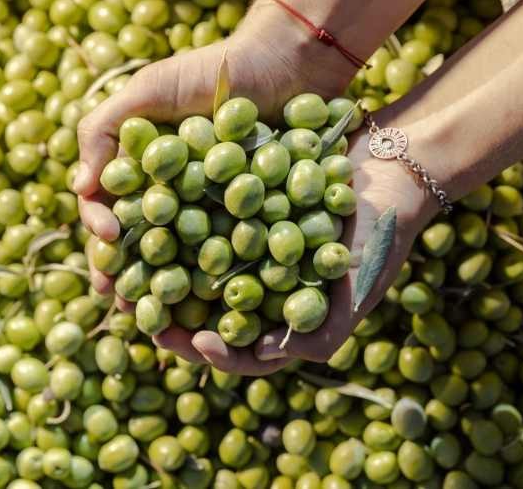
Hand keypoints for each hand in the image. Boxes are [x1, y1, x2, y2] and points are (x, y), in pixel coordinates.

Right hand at [75, 16, 356, 304]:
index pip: (112, 211)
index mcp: (145, 174)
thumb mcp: (149, 90)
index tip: (105, 241)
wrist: (285, 64)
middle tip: (122, 304)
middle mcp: (176, 199)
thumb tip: (79, 189)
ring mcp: (215, 214)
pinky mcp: (257, 223)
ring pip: (185, 261)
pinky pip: (235, 257)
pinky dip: (222, 283)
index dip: (102, 232)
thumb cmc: (212, 71)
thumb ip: (104, 130)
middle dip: (131, 276)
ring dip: (170, 292)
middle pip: (145, 246)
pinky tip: (212, 305)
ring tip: (159, 319)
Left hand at [155, 132, 438, 373]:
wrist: (391, 168)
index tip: (194, 341)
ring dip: (162, 274)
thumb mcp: (358, 289)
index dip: (216, 354)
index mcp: (286, 320)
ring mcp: (247, 252)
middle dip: (172, 318)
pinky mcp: (239, 213)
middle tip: (139, 313)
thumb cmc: (380, 234)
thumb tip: (267, 354)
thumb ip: (322, 332)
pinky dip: (177, 226)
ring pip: (196, 272)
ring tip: (131, 271)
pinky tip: (152, 218)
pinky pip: (202, 225)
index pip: (243, 353)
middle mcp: (260, 289)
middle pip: (207, 316)